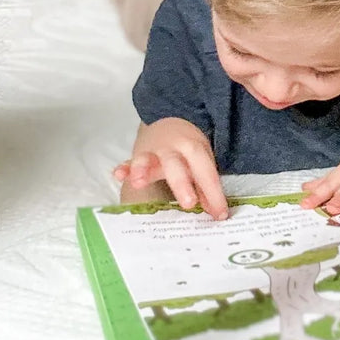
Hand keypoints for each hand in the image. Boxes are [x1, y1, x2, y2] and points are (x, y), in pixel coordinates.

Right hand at [114, 118, 228, 218]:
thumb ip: (206, 188)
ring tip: (138, 183)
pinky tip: (119, 175)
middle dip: (181, 183)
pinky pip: (128, 162)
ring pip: (146, 159)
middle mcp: (172, 148)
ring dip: (142, 169)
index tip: (220, 215)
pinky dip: (124, 169)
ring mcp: (151, 151)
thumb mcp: (202, 163)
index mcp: (193, 148)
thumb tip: (217, 213)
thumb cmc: (188, 151)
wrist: (169, 124)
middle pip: (176, 164)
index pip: (205, 171)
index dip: (213, 193)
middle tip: (189, 204)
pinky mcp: (136, 157)